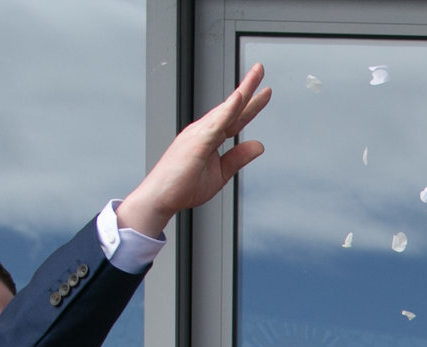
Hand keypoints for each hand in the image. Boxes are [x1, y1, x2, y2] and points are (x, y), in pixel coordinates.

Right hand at [116, 64, 271, 236]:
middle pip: (231, 106)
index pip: (236, 118)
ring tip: (256, 76)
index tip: (265, 92)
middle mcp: (204, 130)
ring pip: (225, 109)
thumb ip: (238, 157)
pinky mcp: (196, 142)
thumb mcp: (221, 172)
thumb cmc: (184, 185)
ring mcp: (199, 134)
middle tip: (260, 69)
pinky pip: (216, 123)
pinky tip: (240, 98)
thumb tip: (259, 145)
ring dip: (241, 92)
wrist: (161, 198)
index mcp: (210, 137)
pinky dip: (228, 110)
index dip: (251, 105)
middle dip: (247, 87)